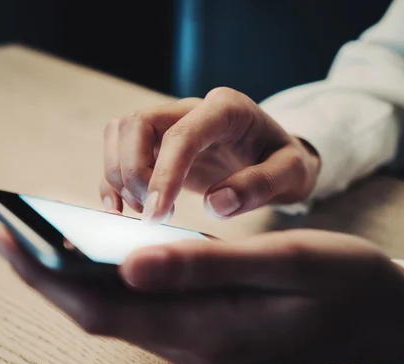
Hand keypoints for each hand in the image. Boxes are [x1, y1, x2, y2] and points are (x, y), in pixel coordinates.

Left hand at [0, 229, 403, 363]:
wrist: (378, 313)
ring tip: (40, 240)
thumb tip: (128, 261)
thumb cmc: (340, 280)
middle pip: (98, 312)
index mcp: (206, 330)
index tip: (7, 236)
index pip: (103, 305)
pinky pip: (141, 309)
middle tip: (5, 233)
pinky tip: (100, 255)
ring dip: (74, 278)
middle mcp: (191, 344)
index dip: (48, 274)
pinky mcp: (204, 330)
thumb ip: (206, 266)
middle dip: (45, 276)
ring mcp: (196, 342)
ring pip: (117, 312)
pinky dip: (110, 281)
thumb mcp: (284, 262)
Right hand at [99, 87, 320, 221]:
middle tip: (155, 214)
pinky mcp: (155, 143)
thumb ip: (261, 186)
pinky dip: (111, 180)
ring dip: (120, 176)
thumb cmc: (283, 162)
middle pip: (137, 124)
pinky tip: (120, 209)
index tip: (157, 215)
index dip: (164, 174)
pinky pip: (117, 150)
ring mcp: (169, 122)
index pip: (181, 135)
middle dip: (135, 173)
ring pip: (120, 132)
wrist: (274, 155)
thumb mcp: (292, 174)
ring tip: (146, 212)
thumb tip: (216, 204)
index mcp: (226, 109)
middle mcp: (191, 108)